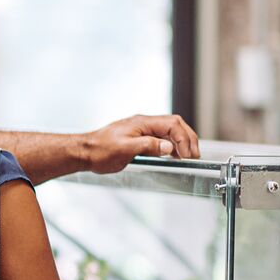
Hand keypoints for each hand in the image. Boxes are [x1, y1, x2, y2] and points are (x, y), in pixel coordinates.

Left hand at [83, 114, 199, 172]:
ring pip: (169, 131)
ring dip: (181, 142)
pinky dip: (171, 146)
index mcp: (142, 122)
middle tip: (194, 155)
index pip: (172, 124)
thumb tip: (168, 146)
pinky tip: (173, 155)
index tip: (188, 154)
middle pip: (174, 125)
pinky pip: (161, 138)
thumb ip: (148, 146)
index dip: (183, 139)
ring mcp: (142, 130)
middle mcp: (144, 124)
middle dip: (187, 139)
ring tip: (188, 156)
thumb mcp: (125, 149)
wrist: (85, 152)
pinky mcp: (139, 138)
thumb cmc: (101, 150)